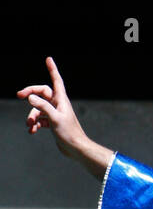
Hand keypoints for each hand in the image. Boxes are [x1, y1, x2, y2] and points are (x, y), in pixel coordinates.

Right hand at [17, 56, 111, 175]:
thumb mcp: (55, 118)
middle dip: (30, 94)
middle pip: (41, 93)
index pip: (56, 80)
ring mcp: (55, 114)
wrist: (76, 149)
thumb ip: (43, 107)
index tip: (49, 59)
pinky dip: (35, 124)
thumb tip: (30, 97)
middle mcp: (58, 105)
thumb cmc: (69, 133)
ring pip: (39, 109)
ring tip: (30, 125)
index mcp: (61, 100)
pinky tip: (32, 131)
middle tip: (19, 95)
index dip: (52, 69)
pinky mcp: (53, 124)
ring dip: (32, 116)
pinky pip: (41, 120)